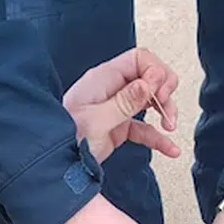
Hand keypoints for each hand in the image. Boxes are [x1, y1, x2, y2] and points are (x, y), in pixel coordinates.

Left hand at [62, 46, 180, 163]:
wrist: (53, 164)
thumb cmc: (65, 141)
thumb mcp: (96, 121)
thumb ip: (124, 102)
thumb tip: (148, 84)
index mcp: (103, 79)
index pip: (140, 59)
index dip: (155, 72)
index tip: (159, 94)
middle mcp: (111, 89)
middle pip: (149, 76)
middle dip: (164, 90)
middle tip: (166, 108)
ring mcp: (116, 108)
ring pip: (150, 100)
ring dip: (165, 111)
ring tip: (170, 127)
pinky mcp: (118, 127)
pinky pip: (144, 127)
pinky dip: (158, 137)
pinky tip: (170, 148)